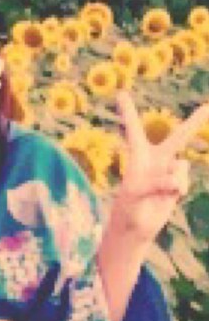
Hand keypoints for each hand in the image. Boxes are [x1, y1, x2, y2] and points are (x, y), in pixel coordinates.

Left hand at [110, 90, 208, 243]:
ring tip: (157, 192)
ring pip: (179, 168)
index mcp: (138, 156)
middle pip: (178, 137)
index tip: (120, 93)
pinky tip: (169, 196)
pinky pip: (182, 181)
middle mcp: (156, 159)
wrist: (136, 227)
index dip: (128, 111)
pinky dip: (176, 189)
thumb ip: (155, 182)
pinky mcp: (178, 184)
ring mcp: (169, 171)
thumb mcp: (135, 193)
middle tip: (208, 106)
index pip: (133, 130)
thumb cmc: (128, 208)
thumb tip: (176, 181)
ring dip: (170, 181)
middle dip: (194, 122)